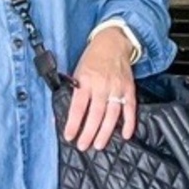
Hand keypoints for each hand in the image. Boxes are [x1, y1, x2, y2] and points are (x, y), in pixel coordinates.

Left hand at [63, 27, 136, 150]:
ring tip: (98, 145)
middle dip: (88, 132)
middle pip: (95, 113)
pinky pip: (130, 108)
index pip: (78, 106)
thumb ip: (72, 91)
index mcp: (85, 80)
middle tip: (83, 145)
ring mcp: (117, 88)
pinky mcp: (129, 89)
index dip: (73, 123)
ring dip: (105, 132)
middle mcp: (102, 85)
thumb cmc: (92, 59)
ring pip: (112, 114)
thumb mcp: (77, 71)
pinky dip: (129, 122)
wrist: (113, 43)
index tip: (69, 136)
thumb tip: (59, 112)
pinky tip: (126, 135)